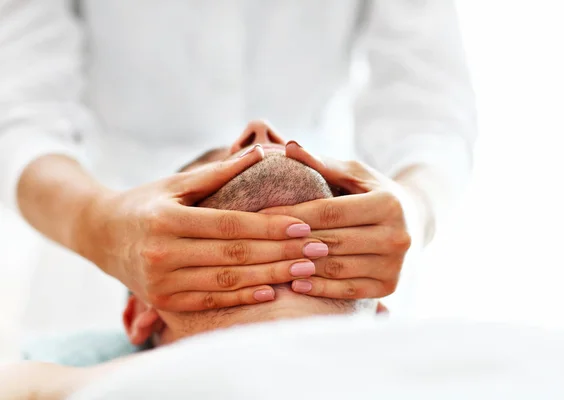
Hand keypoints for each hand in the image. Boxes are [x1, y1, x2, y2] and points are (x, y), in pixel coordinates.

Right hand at [79, 145, 327, 311]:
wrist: (100, 235)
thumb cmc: (144, 203)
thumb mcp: (175, 184)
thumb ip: (219, 172)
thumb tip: (262, 150)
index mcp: (167, 220)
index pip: (231, 225)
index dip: (270, 226)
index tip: (305, 225)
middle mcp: (162, 254)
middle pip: (235, 255)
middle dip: (282, 252)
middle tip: (319, 249)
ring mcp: (162, 282)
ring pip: (228, 281)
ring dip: (271, 276)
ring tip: (306, 270)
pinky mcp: (164, 302)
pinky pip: (211, 301)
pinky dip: (243, 298)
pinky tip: (272, 292)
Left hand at [261, 141, 411, 299]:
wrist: (415, 222)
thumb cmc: (374, 193)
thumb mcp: (355, 174)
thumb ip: (323, 164)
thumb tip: (289, 147)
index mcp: (388, 204)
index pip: (329, 211)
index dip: (292, 214)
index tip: (261, 214)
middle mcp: (397, 236)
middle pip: (331, 241)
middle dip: (292, 241)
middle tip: (259, 241)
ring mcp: (395, 265)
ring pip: (337, 268)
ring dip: (301, 267)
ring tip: (271, 263)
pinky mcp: (390, 287)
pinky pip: (348, 290)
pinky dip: (319, 288)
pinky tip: (295, 284)